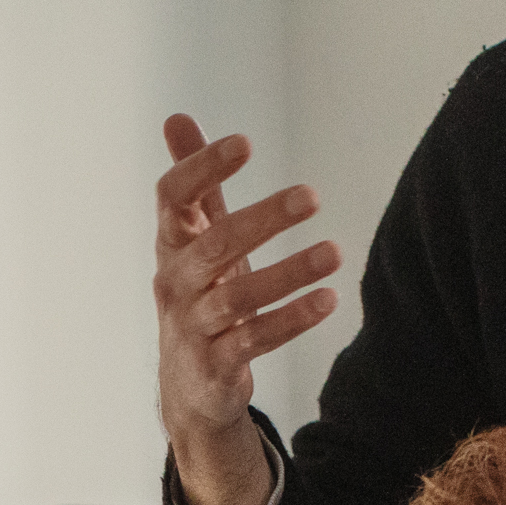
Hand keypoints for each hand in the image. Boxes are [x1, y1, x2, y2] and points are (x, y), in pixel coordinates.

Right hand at [154, 114, 340, 504]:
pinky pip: (255, 339)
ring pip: (238, 297)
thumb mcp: (195, 241)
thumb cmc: (201, 297)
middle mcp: (176, 283)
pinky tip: (328, 299)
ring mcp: (193, 327)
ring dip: (289, 273)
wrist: (188, 386)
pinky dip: (292, 320)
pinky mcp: (217, 364)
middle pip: (214, 245)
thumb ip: (195, 185)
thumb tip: (176, 118)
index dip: (202, 167)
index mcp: (171, 244)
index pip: (173, 197)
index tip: (245, 144)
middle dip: (262, 219)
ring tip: (335, 252)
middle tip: (312, 196)